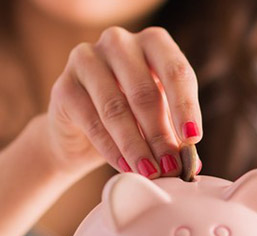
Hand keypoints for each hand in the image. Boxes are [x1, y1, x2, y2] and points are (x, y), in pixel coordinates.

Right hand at [44, 26, 202, 179]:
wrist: (79, 134)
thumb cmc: (129, 120)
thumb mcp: (158, 121)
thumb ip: (174, 134)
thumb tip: (192, 162)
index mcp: (152, 43)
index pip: (175, 70)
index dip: (186, 106)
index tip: (193, 138)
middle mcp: (118, 42)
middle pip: (144, 91)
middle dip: (160, 134)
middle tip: (170, 166)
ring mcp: (86, 59)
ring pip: (116, 108)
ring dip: (136, 146)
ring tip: (150, 172)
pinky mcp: (64, 86)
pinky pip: (91, 121)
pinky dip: (111, 149)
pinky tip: (125, 167)